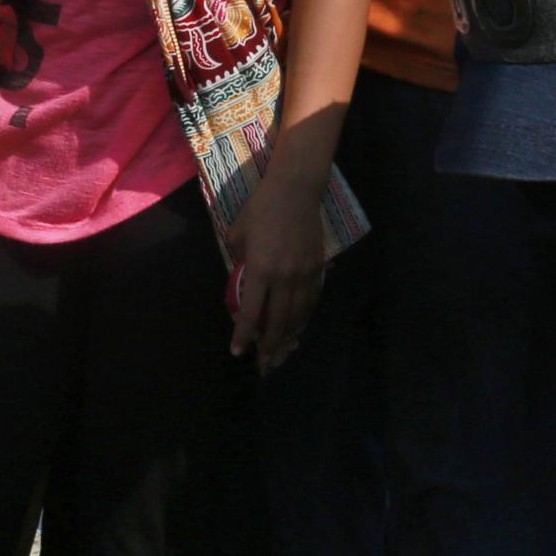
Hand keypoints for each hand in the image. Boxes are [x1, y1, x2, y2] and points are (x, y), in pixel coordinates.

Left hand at [230, 172, 330, 369]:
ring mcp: (304, 273)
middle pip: (278, 322)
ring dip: (289, 335)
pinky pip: (311, 300)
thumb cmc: (260, 209)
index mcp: (260, 270)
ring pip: (298, 314)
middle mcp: (284, 277)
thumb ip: (238, 260)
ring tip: (281, 351)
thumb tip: (241, 277)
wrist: (296, 190)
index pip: (251, 313)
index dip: (244, 335)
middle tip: (264, 364)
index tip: (238, 351)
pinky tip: (297, 325)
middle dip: (270, 346)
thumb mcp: (238, 234)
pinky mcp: (318, 267)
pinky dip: (303, 316)